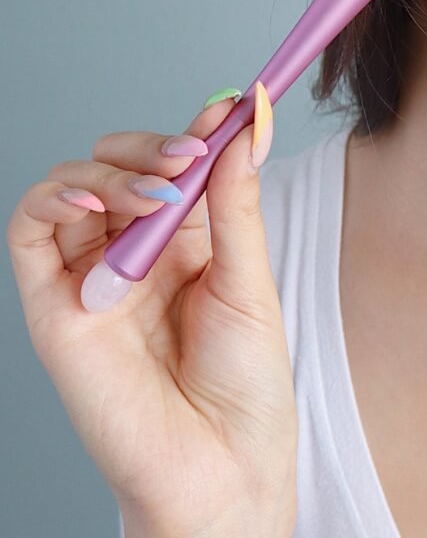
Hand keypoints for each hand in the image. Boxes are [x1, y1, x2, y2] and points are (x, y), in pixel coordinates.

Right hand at [7, 96, 297, 534]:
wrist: (224, 467)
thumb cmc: (246, 382)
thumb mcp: (249, 276)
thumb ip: (235, 199)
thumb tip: (245, 120)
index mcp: (190, 241)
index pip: (178, 165)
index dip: (198, 130)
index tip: (229, 105)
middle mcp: (137, 253)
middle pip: (122, 165)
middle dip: (153, 147)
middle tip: (189, 156)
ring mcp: (93, 277)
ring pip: (74, 187)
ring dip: (113, 171)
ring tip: (157, 192)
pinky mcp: (54, 307)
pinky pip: (30, 233)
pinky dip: (55, 200)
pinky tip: (98, 202)